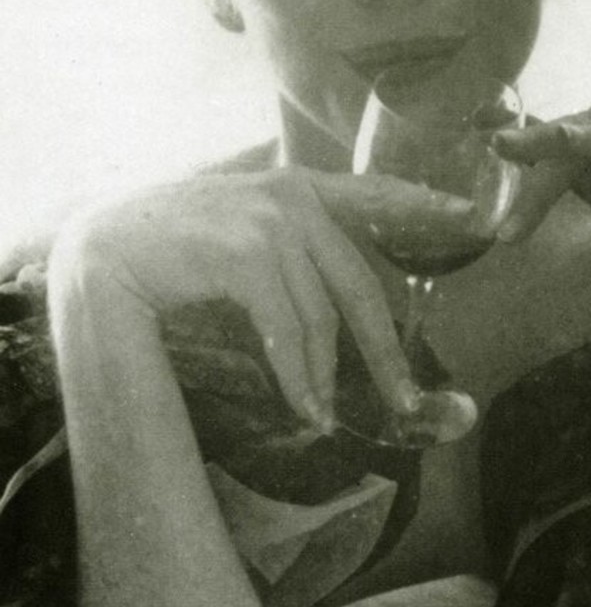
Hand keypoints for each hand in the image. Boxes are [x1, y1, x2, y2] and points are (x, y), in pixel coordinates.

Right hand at [48, 168, 473, 429]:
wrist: (102, 254)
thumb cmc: (171, 252)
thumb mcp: (241, 237)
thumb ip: (291, 255)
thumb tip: (335, 312)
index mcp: (296, 188)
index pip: (374, 194)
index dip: (424, 204)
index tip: (472, 216)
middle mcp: (292, 196)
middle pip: (360, 285)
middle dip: (385, 353)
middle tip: (408, 401)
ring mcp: (270, 220)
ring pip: (322, 318)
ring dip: (322, 378)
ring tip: (322, 418)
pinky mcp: (245, 251)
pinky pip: (289, 330)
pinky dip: (297, 376)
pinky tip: (302, 406)